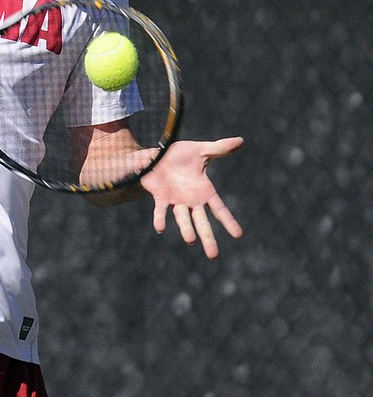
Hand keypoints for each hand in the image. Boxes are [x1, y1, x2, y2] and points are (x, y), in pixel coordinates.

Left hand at [140, 137, 242, 258]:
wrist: (156, 155)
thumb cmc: (180, 155)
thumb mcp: (202, 150)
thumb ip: (219, 148)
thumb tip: (241, 141)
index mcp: (204, 191)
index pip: (219, 209)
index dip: (228, 221)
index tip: (238, 235)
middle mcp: (191, 200)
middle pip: (202, 222)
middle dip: (207, 237)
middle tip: (213, 255)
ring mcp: (176, 201)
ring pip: (183, 218)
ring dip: (186, 229)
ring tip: (191, 241)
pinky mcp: (161, 197)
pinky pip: (161, 210)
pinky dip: (160, 218)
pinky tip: (160, 228)